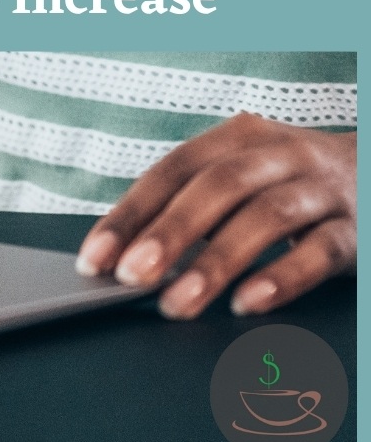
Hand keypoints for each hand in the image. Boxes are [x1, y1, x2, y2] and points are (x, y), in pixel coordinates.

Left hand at [75, 112, 355, 318]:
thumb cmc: (290, 185)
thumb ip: (195, 209)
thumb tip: (124, 258)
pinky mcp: (356, 230)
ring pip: (265, 218)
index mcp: (239, 136)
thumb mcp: (245, 179)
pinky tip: (248, 305)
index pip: (175, 168)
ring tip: (178, 302)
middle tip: (131, 277)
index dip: (132, 211)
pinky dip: (281, 278)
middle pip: (217, 186)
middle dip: (169, 233)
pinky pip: (319, 251)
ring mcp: (320, 188)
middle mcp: (279, 153)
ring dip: (216, 262)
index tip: (95, 258)